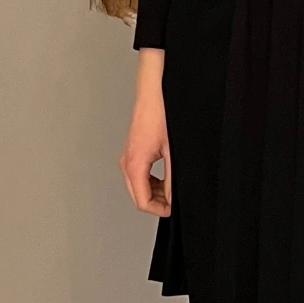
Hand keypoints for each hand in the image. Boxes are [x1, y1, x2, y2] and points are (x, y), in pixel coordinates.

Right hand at [120, 48, 171, 216]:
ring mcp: (127, 157)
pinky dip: (151, 182)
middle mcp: (126, 162)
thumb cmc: (161, 114)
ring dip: (155, 192)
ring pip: (138, 187)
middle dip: (158, 202)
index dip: (160, 210)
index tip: (175, 209)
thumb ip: (173, 178)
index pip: (142, 202)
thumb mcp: (173, 152)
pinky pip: (138, 176)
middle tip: (176, 201)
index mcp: (135, 164)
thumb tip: (174, 198)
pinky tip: (166, 178)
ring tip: (173, 189)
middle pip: (138, 197)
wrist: (154, 92)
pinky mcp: (131, 152)